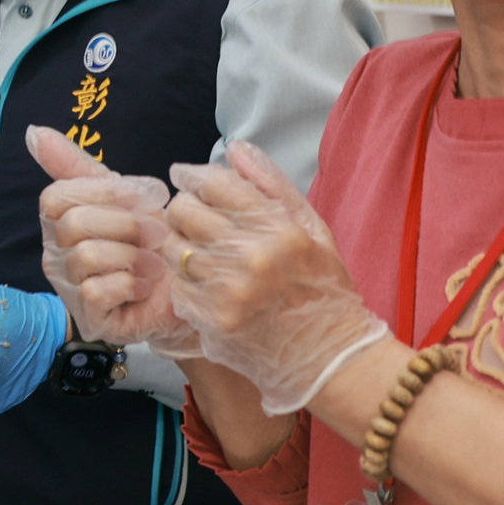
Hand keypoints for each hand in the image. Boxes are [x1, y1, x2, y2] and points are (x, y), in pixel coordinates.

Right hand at [29, 128, 192, 353]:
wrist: (191, 287)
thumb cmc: (154, 242)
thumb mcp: (120, 196)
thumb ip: (75, 165)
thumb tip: (33, 132)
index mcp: (59, 223)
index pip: (55, 197)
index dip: (103, 194)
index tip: (140, 198)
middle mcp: (57, 255)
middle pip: (72, 224)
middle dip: (125, 224)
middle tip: (154, 234)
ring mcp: (70, 288)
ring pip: (86, 255)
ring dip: (132, 256)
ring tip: (152, 262)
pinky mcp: (90, 316)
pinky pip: (97, 290)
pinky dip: (132, 284)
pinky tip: (146, 287)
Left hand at [165, 141, 389, 414]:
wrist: (329, 356)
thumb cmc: (323, 289)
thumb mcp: (313, 230)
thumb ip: (272, 186)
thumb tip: (235, 148)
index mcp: (280, 229)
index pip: (216, 184)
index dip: (195, 178)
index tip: (187, 179)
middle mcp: (253, 257)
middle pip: (183, 212)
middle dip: (182, 210)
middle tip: (191, 217)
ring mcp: (230, 291)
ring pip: (173, 249)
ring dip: (180, 247)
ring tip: (200, 253)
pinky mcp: (213, 321)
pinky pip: (176, 287)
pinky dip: (184, 283)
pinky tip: (205, 286)